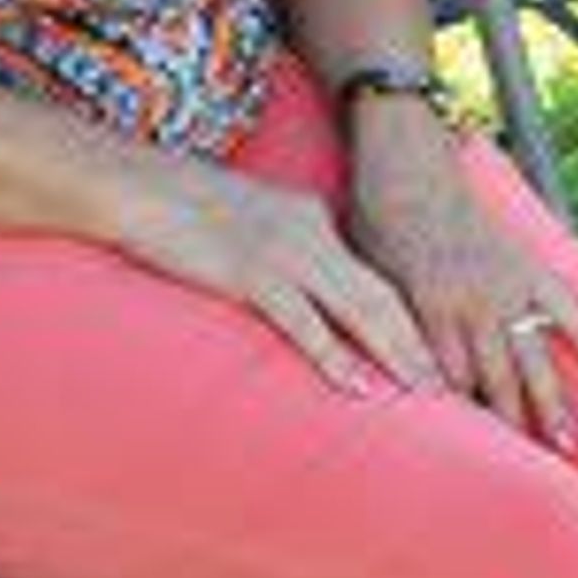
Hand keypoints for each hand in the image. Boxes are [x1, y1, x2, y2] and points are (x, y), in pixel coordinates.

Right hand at [115, 154, 440, 398]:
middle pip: (381, 295)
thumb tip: (307, 292)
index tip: (434, 354)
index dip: (409, 318)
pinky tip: (359, 387)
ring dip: (394, 354)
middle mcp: (310, 232)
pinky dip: (335, 356)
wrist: (129, 183)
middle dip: (418, 343)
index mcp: (312, 217)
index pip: (375, 275)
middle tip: (448, 387)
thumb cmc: (179, 206)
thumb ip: (286, 250)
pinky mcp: (249, 272)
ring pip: (357, 309)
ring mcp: (282, 252)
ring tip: (422, 393)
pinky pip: (303, 322)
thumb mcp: (249, 220)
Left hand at [341, 111, 577, 450]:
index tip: (478, 467)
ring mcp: (508, 285)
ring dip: (551, 403)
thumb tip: (400, 384)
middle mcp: (476, 303)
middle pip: (500, 381)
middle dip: (514, 430)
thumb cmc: (377, 222)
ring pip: (533, 356)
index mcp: (433, 308)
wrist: (405, 161)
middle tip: (532, 477)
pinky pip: (562, 301)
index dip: (465, 426)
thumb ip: (394, 331)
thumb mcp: (371, 280)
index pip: (453, 382)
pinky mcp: (527, 265)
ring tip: (568, 444)